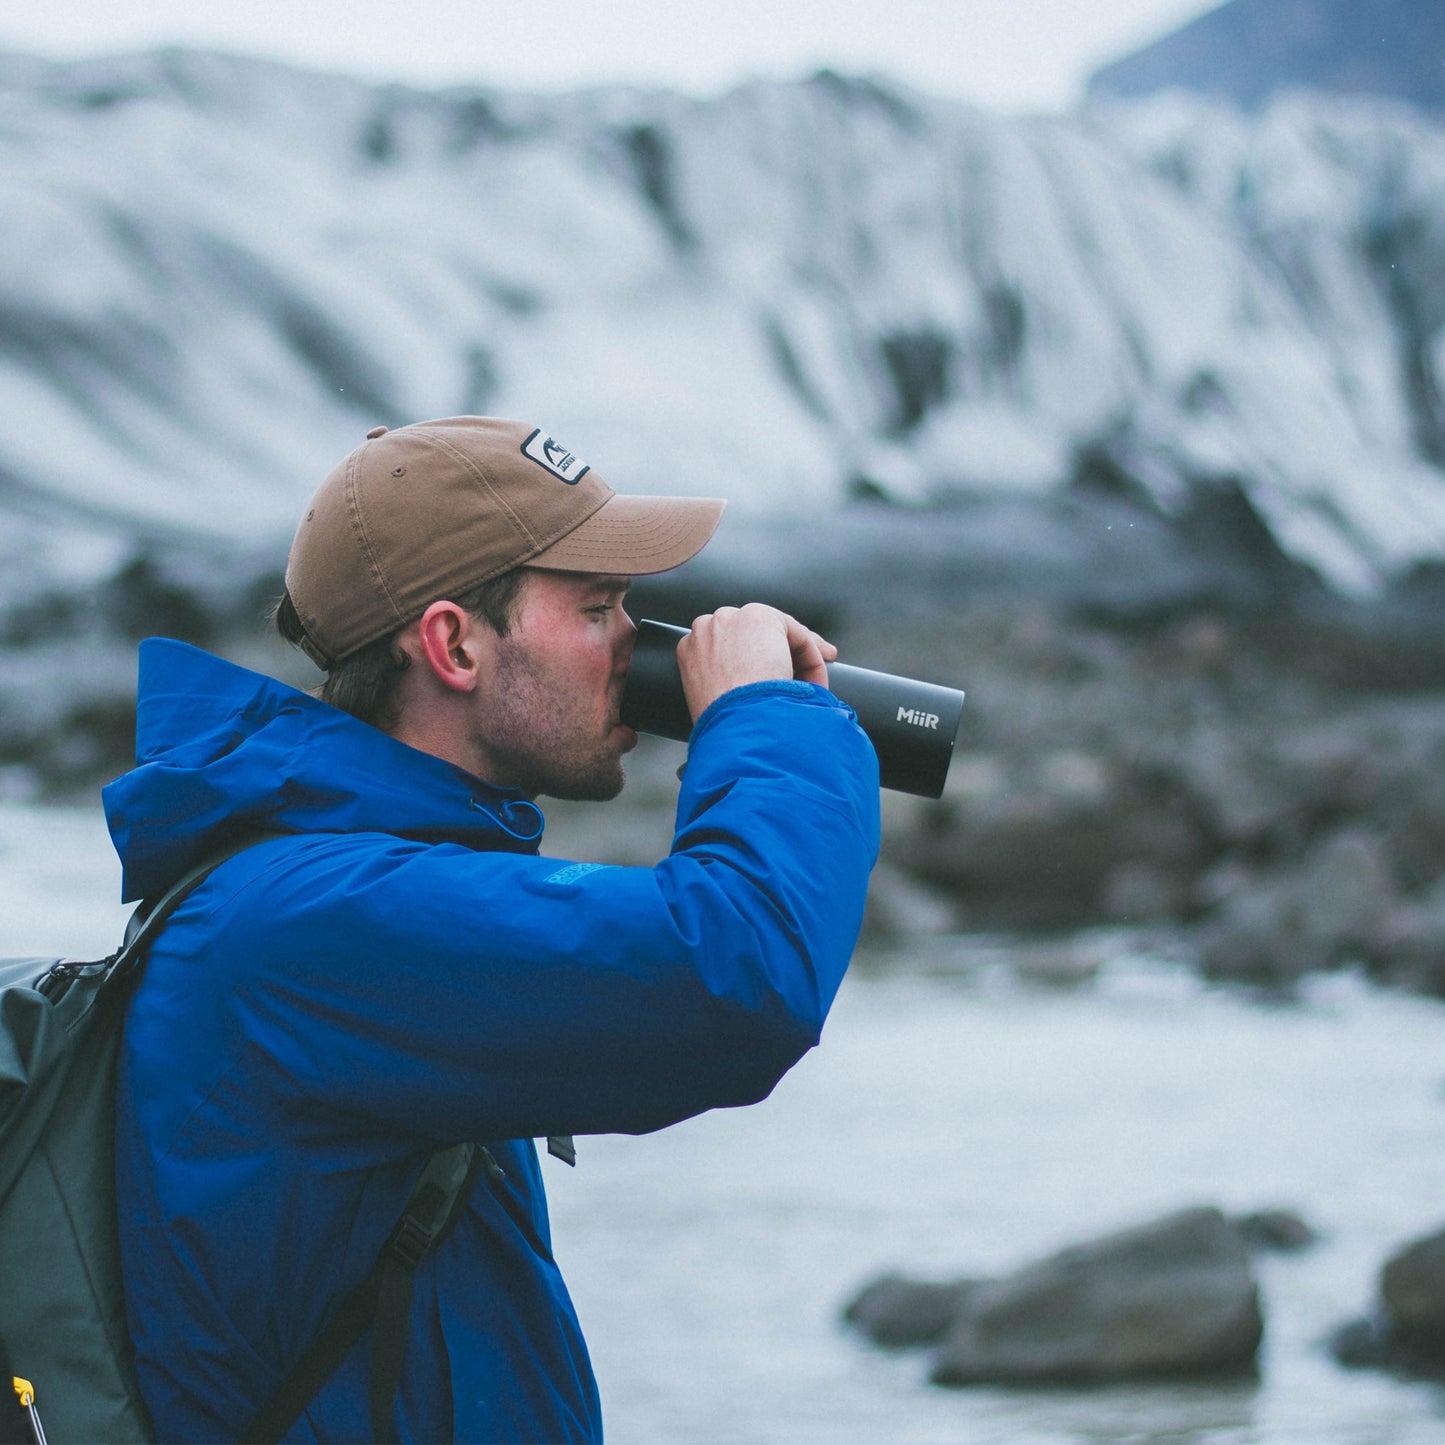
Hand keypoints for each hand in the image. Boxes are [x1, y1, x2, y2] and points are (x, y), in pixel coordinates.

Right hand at [676, 603, 837, 720]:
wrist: (734, 720)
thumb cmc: (724, 724)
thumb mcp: (710, 704)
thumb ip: (722, 687)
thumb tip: (750, 693)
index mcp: (689, 650)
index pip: (729, 650)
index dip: (756, 669)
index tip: (773, 687)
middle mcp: (707, 627)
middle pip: (753, 637)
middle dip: (779, 657)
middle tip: (801, 683)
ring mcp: (732, 619)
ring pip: (776, 633)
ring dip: (799, 658)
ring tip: (814, 685)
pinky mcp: (760, 617)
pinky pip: (795, 633)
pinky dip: (811, 656)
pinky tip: (816, 680)